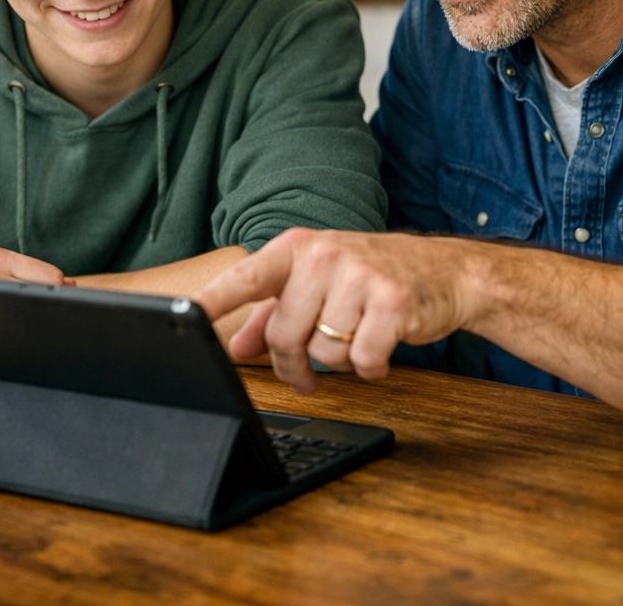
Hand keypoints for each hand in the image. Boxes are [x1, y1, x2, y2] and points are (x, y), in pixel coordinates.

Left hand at [194, 228, 474, 393]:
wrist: (446, 270)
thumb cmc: (372, 275)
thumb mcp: (318, 283)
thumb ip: (272, 313)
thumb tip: (236, 346)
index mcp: (298, 248)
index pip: (245, 278)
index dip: (211, 301)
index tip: (176, 315)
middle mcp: (324, 255)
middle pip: (284, 335)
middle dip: (294, 366)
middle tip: (307, 375)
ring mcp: (359, 276)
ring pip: (323, 353)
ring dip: (339, 362)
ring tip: (358, 339)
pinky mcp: (392, 302)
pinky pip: (362, 359)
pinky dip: (371, 366)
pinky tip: (383, 347)